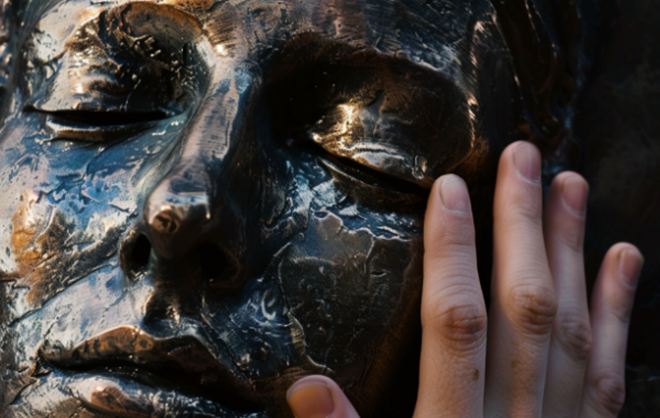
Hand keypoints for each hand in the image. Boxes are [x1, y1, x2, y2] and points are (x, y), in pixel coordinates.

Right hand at [285, 141, 642, 417]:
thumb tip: (305, 385)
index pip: (456, 323)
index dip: (453, 251)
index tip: (452, 189)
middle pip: (523, 308)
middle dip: (521, 227)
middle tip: (523, 158)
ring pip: (572, 326)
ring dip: (572, 250)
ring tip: (570, 184)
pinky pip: (612, 371)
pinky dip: (619, 311)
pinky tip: (624, 259)